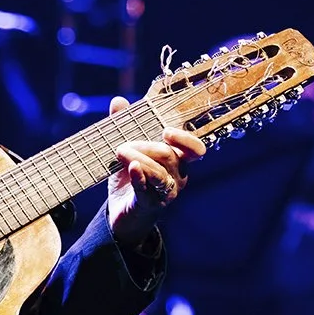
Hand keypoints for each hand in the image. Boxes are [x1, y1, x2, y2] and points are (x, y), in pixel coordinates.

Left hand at [106, 96, 205, 246]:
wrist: (122, 212)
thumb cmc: (131, 177)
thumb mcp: (128, 150)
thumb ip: (124, 125)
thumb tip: (118, 102)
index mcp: (178, 160)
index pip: (194, 149)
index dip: (185, 139)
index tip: (166, 131)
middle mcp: (177, 176)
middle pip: (169, 156)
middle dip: (145, 146)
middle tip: (122, 145)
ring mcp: (166, 192)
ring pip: (159, 173)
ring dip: (139, 159)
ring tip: (120, 152)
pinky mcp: (151, 204)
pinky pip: (147, 189)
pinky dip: (140, 177)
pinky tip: (132, 168)